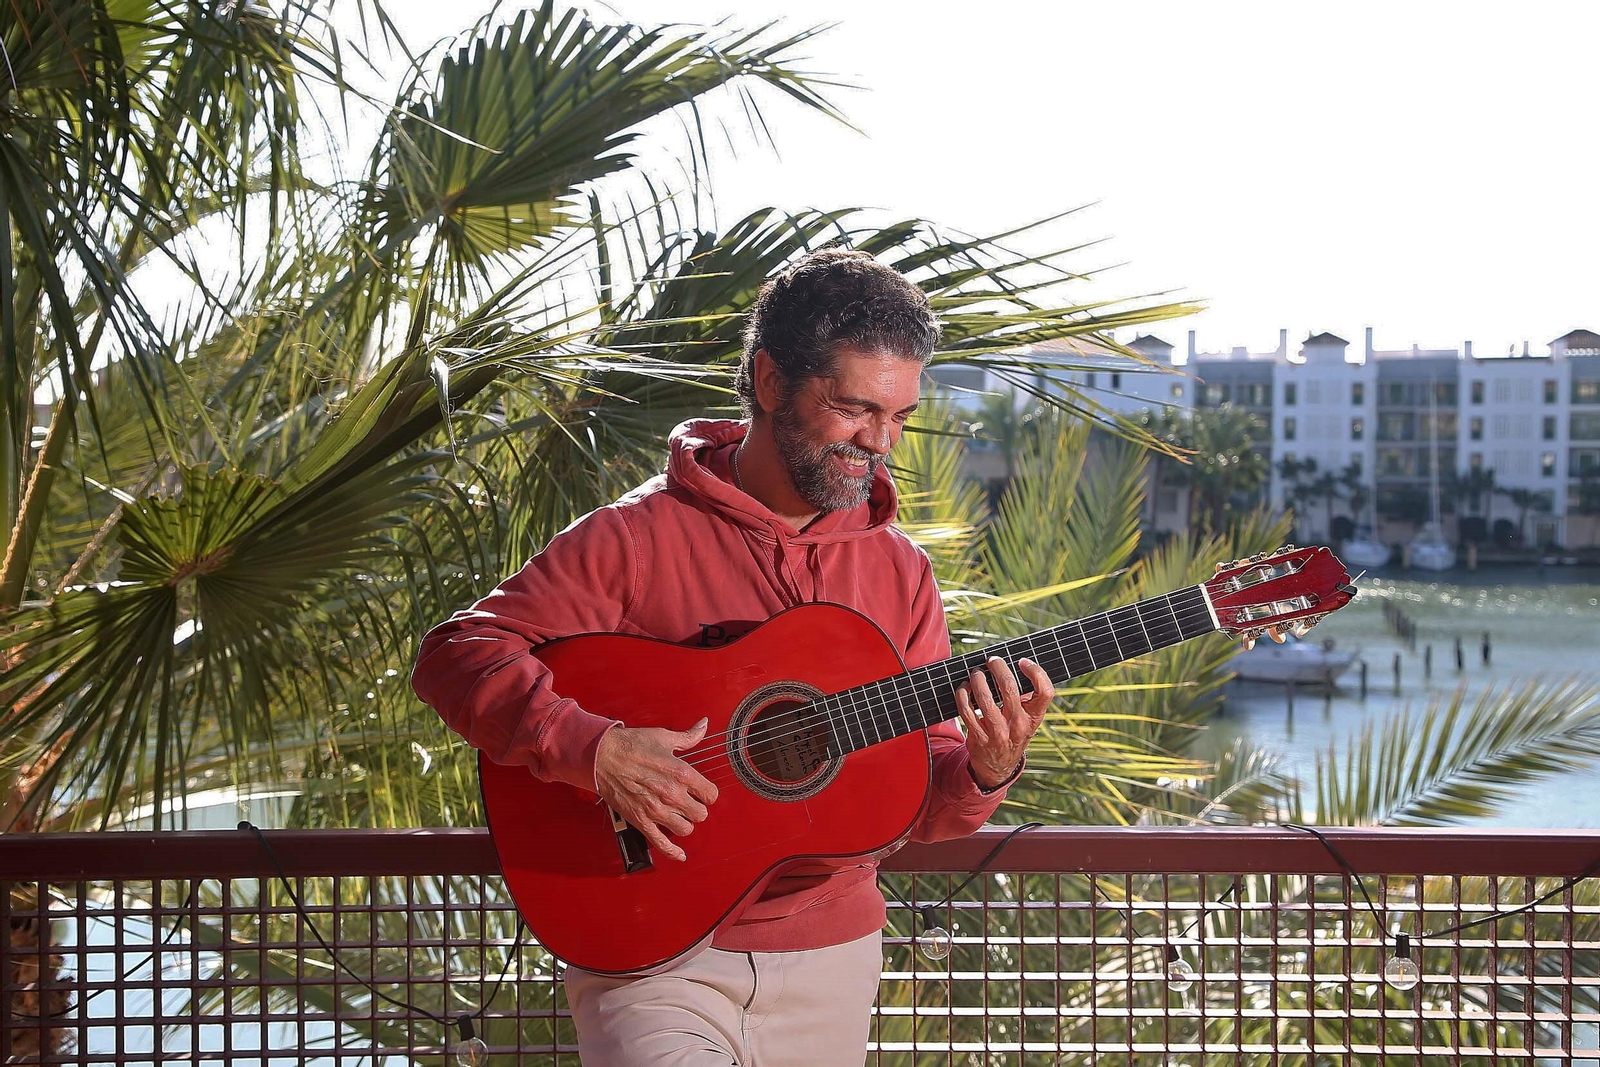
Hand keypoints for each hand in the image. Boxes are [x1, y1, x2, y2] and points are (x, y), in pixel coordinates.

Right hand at [592, 717, 719, 861]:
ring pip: (685, 829)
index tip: (703, 792)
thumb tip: (703, 725)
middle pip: (700, 814)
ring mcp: (656, 810)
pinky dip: (673, 851)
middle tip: (690, 803)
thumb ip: (688, 737)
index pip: (710, 794)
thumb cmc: (631, 745)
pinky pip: (661, 843)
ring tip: (679, 816)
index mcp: (681, 773)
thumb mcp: (664, 737)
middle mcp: (672, 794)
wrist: (602, 755)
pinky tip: (680, 854)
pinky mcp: (641, 820)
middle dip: (697, 809)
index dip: (708, 793)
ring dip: (685, 823)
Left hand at [955, 656, 1054, 788]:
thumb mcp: (1028, 719)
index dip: (1036, 672)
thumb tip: (1010, 666)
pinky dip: (963, 694)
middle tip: (992, 660)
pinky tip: (964, 688)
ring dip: (977, 680)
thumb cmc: (1014, 732)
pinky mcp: (979, 738)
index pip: (1045, 692)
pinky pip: (966, 711)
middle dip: (998, 668)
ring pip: (985, 699)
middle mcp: (1018, 725)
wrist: (999, 766)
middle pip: (1009, 689)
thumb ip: (1026, 697)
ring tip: (975, 673)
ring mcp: (998, 733)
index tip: (1022, 661)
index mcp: (1034, 717)